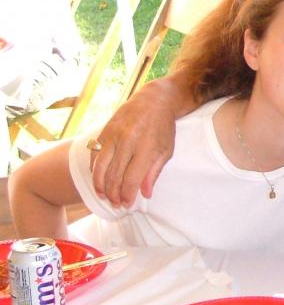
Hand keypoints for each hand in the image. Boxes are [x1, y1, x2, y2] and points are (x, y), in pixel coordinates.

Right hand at [89, 81, 180, 206]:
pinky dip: (95, 170)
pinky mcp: (104, 131)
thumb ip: (154, 172)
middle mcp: (127, 141)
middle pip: (114, 175)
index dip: (127, 194)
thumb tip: (145, 194)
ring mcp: (113, 136)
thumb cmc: (163, 127)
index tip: (127, 204)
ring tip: (103, 196)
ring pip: (100, 167)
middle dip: (114, 194)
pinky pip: (95, 155)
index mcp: (145, 147)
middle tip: (116, 204)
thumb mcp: (166, 150)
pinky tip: (98, 179)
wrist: (153, 100)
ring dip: (100, 185)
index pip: (132, 178)